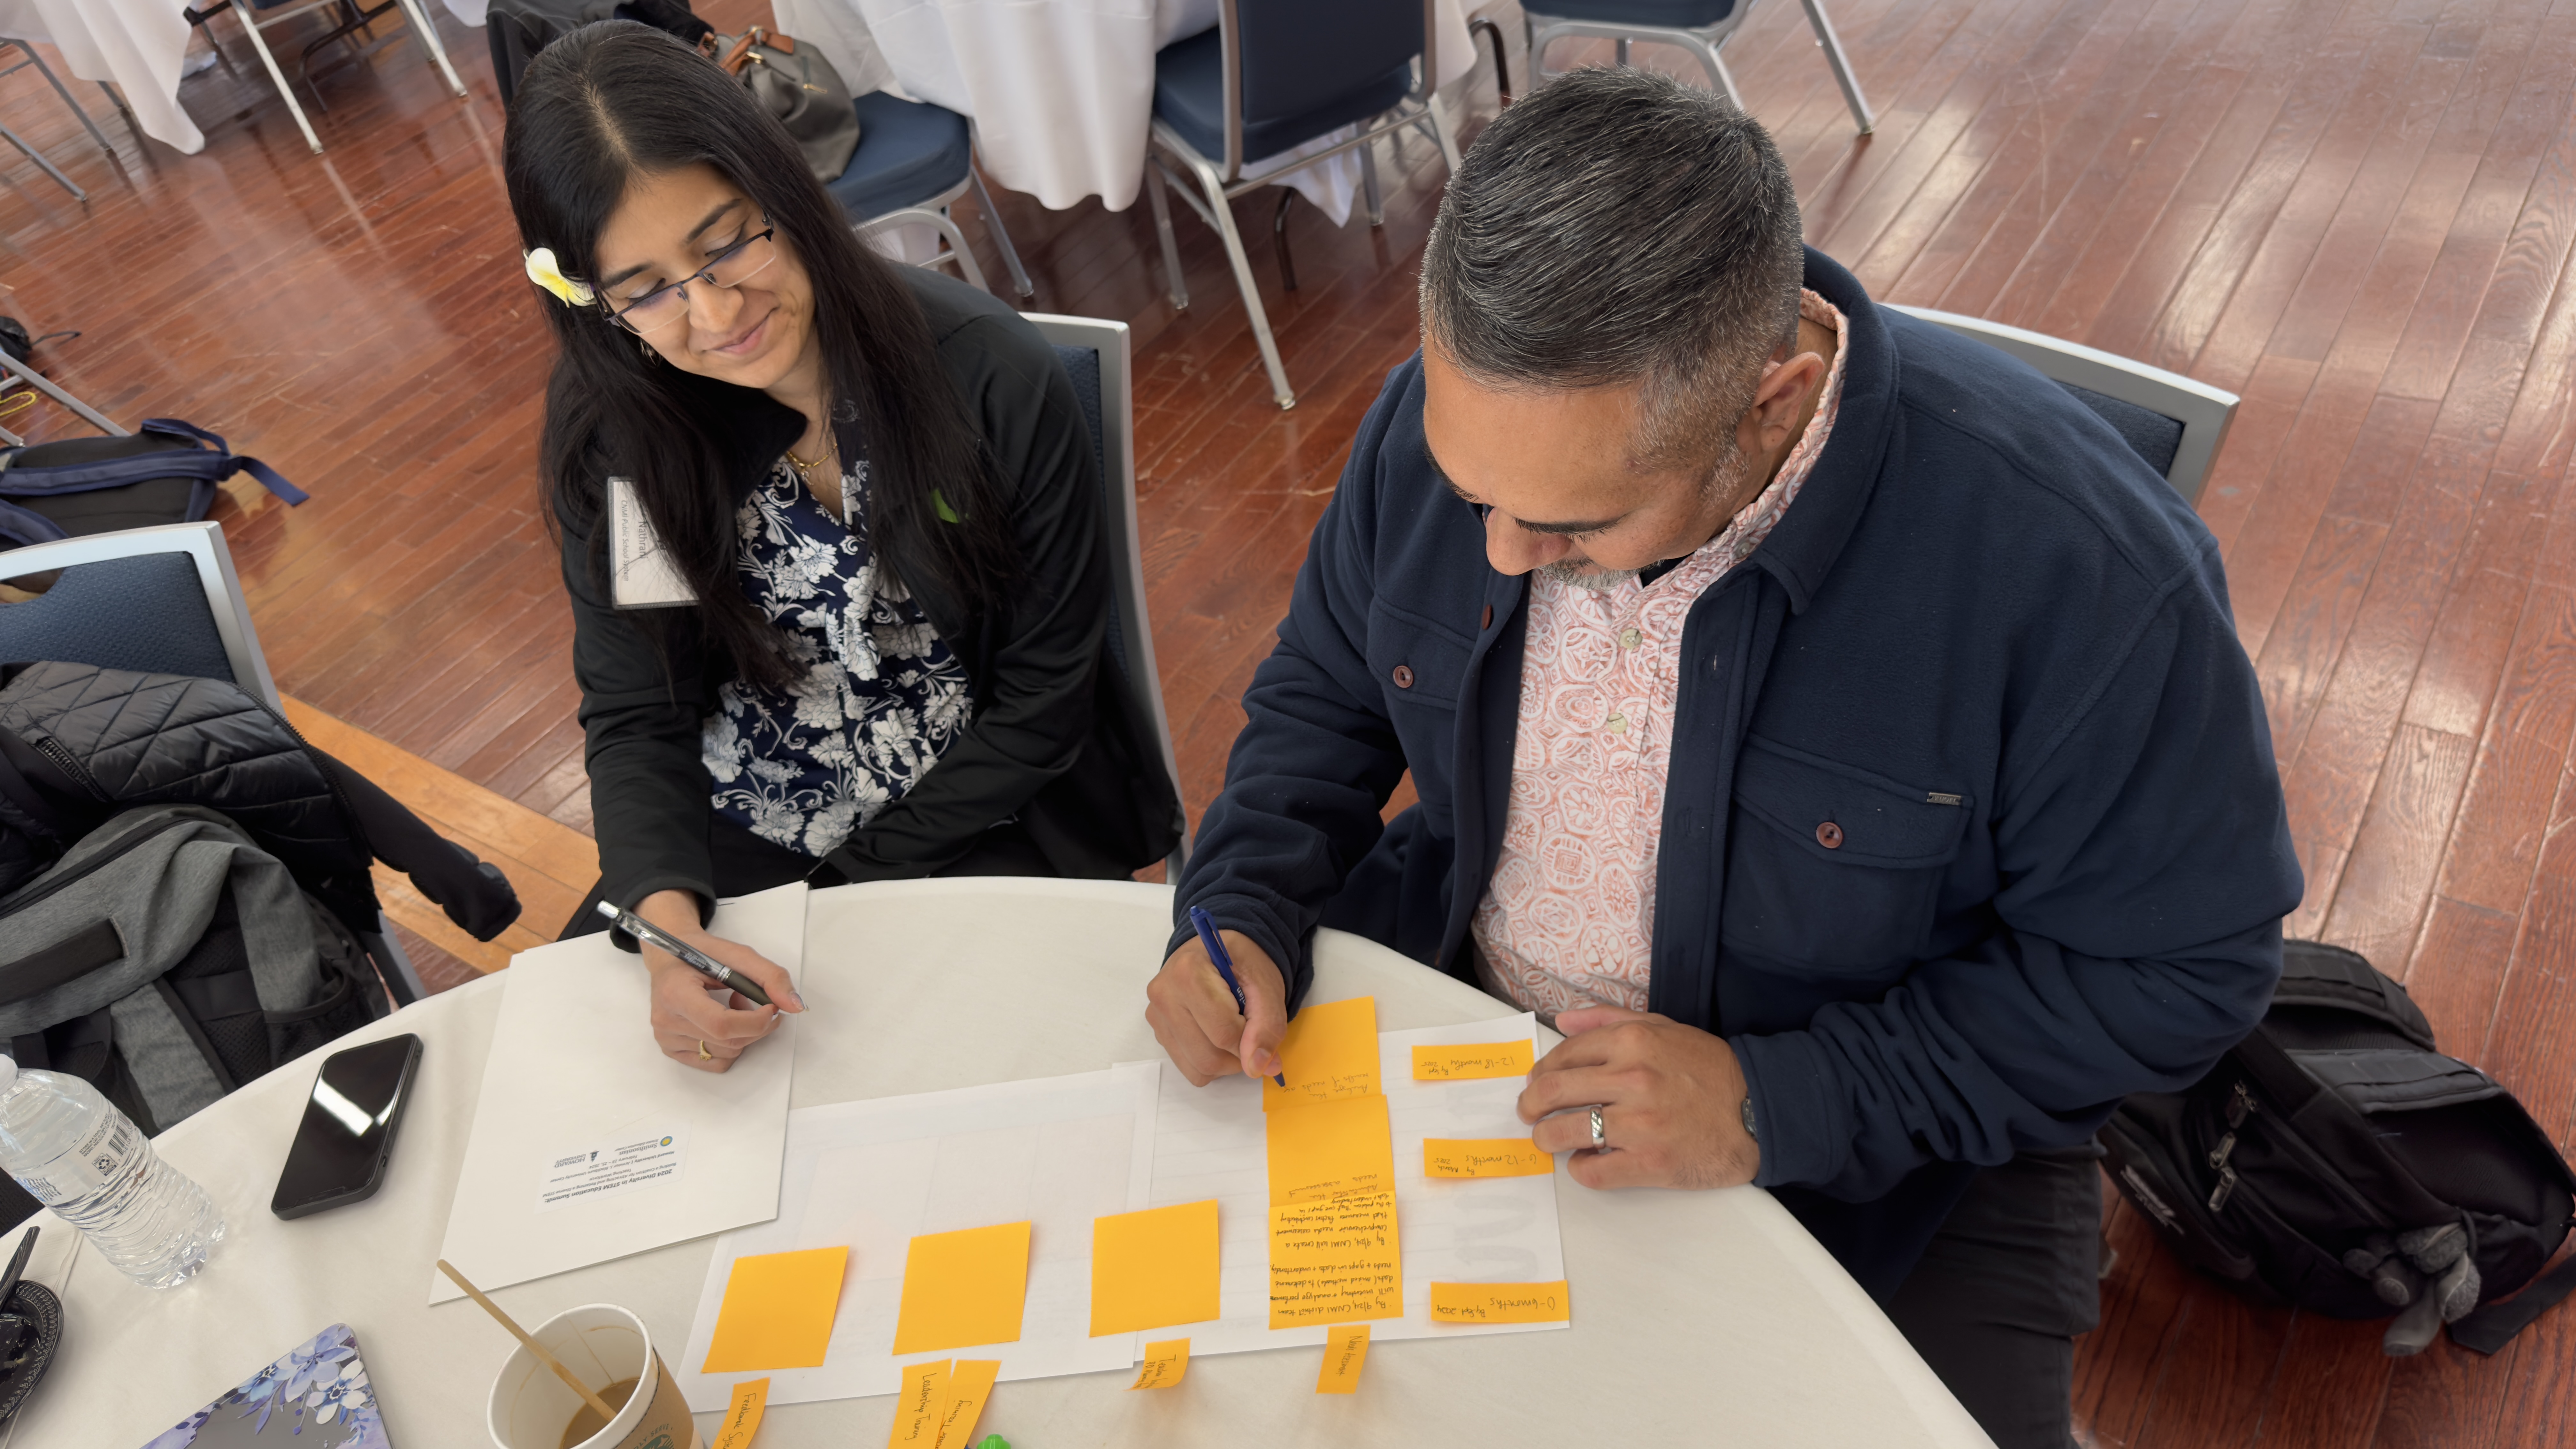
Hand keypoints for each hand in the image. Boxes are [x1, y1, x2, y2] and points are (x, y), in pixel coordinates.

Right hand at [634, 889, 803, 1073]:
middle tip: (757, 1001)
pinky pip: (716, 1062)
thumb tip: (795, 1006)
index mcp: (676, 993)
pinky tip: (724, 1022)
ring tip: (733, 1005)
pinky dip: (730, 1046)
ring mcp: (666, 1039)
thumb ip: (770, 976)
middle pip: (728, 1041)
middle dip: (756, 1025)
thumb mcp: (738, 954)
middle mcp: (666, 1021)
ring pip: (727, 1053)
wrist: (669, 959)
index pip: (721, 1025)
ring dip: (744, 1033)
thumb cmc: (702, 953)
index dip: (755, 1021)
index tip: (771, 1007)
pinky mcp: (671, 1050)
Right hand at [1145, 929, 1285, 1086]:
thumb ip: (1267, 1026)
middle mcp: (1163, 995)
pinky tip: (1216, 1036)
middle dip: (1238, 1056)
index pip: (1224, 1032)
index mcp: (1188, 973)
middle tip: (1250, 1032)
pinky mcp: (1157, 1030)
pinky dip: (1209, 1062)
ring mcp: (1156, 1015)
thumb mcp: (1266, 985)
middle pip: (1208, 1057)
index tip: (1260, 1027)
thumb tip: (1258, 1068)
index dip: (1251, 1041)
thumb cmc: (1243, 963)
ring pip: (1197, 1068)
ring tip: (1233, 1032)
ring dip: (1225, 1062)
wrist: (1218, 952)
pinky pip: (1187, 1067)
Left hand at [1517, 1005, 1758, 1189]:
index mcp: (1632, 1043)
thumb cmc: (1709, 1070)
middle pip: (1553, 1092)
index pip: (1562, 1057)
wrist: (1757, 1112)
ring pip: (1564, 1132)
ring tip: (1550, 1139)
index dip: (1540, 1073)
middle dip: (1531, 1105)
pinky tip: (1585, 1161)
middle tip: (1529, 1114)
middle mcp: (1632, 1080)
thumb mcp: (1664, 1028)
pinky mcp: (1650, 1162)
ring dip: (1548, 1138)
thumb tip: (1564, 1021)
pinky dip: (1580, 1169)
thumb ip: (1610, 1019)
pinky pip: (1593, 1171)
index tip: (1535, 1084)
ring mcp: (1640, 1124)